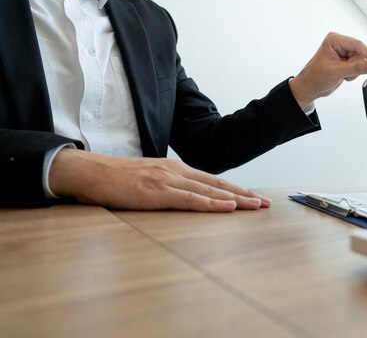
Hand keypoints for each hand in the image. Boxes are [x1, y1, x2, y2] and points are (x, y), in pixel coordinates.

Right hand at [49, 149, 270, 211]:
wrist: (91, 172)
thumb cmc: (118, 178)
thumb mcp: (149, 178)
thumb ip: (169, 184)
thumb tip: (185, 195)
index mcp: (176, 169)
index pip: (213, 181)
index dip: (235, 189)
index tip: (254, 197)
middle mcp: (177, 172)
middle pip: (218, 184)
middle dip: (244, 194)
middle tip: (265, 203)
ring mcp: (168, 181)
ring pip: (209, 191)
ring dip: (235, 199)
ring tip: (255, 206)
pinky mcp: (157, 192)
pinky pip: (190, 200)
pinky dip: (211, 204)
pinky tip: (227, 208)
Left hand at [289, 32, 366, 107]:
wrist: (309, 88)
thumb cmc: (315, 77)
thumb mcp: (337, 72)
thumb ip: (356, 68)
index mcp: (334, 40)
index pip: (357, 45)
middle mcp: (340, 44)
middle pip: (361, 53)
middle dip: (356, 66)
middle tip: (347, 73)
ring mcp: (343, 53)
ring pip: (361, 61)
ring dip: (354, 71)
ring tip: (342, 75)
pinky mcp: (346, 61)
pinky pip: (358, 67)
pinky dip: (353, 74)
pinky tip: (343, 76)